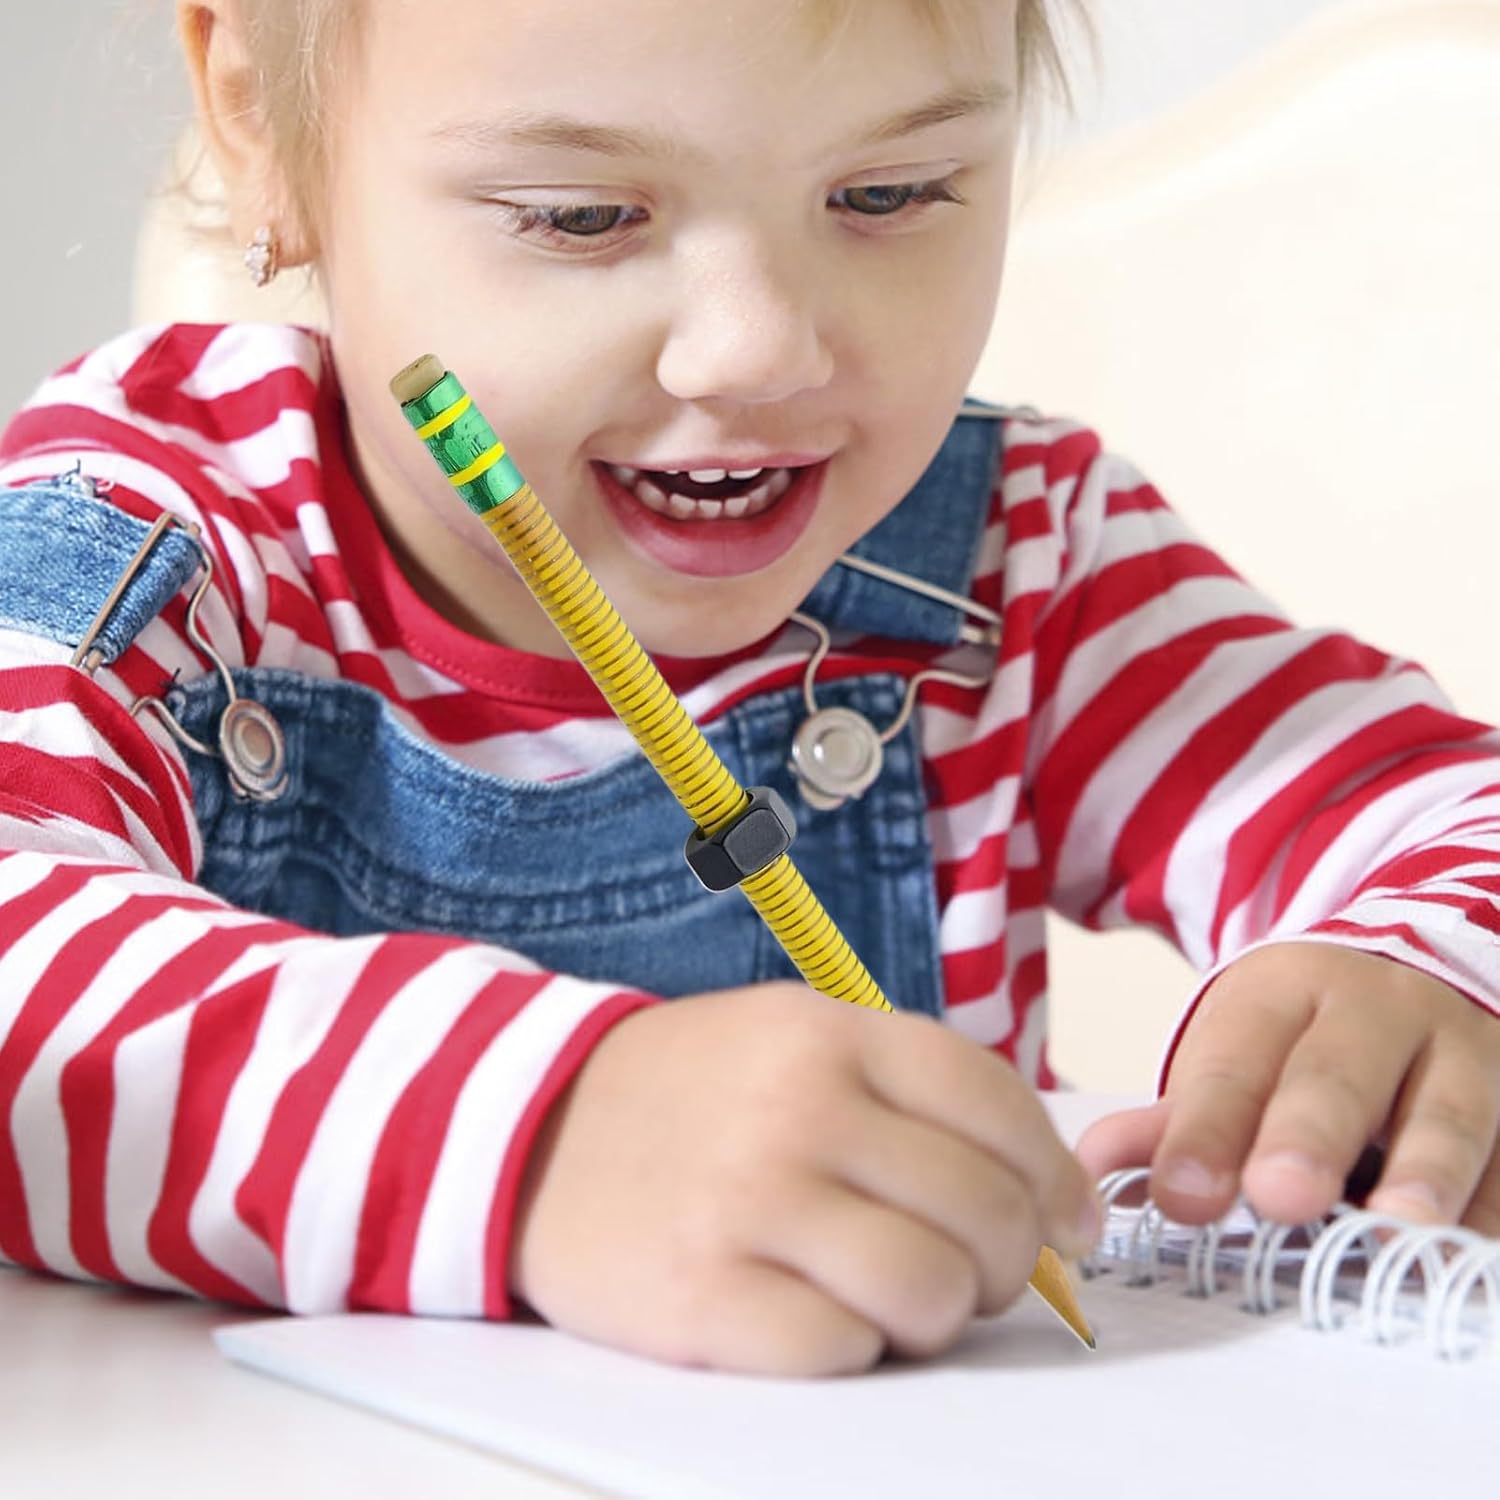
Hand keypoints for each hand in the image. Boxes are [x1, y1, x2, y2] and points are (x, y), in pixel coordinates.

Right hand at [508, 982, 1099, 1375]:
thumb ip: (911, 1096)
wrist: (530, 1131)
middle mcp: (797, 1109)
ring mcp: (747, 1202)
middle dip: (1004, 1261)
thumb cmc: (691, 1093)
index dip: (1055, 1177)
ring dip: (937, 1315)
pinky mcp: (699, 1296)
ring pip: (929, 1291)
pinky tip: (818, 1313)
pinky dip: (852, 1346)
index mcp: (831, 1034)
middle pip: (983, 1209)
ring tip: (901, 1302)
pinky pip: (842, 1349)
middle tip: (971, 1272)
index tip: (1067, 1224)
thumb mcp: (794, 1040)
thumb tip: (1044, 1199)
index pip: (998, 1106)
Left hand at [1077, 943, 1499, 1233]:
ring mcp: (1461, 1053)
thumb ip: (1173, 1118)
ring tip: (1397, 1230)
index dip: (1205, 1131)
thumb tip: (1091, 1166)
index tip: (1180, 1196)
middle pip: (1338, 1075)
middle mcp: (1378, 1010)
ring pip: (1447, 1113)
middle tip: (1278, 1196)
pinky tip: (1458, 1258)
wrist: (1413, 975)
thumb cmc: (1305, 1037)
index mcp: (1285, 990)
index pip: (1235, 1062)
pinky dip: (1487, 1209)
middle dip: (1307, 1137)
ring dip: (1423, 1174)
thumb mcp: (1235, 1051)